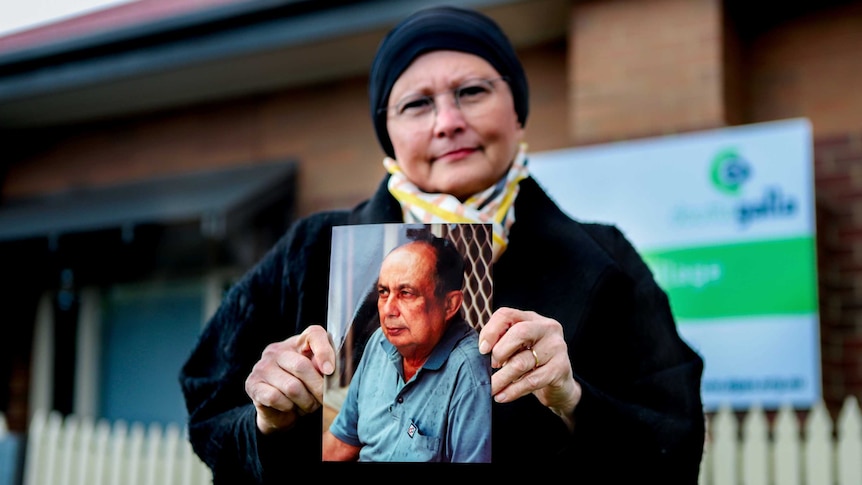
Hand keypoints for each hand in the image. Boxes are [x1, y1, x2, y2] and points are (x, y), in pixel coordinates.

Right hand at [245, 325, 335, 433]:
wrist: (280, 413)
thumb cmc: (304, 390)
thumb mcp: (318, 377)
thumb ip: (325, 368)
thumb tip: (328, 370)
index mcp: (297, 343)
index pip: (313, 333)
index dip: (324, 351)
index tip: (330, 371)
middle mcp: (277, 351)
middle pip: (302, 366)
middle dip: (317, 389)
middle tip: (322, 400)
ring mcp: (262, 366)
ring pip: (291, 387)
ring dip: (304, 402)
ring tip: (306, 404)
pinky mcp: (252, 384)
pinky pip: (276, 398)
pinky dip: (287, 407)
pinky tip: (289, 406)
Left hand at [478, 307, 580, 428]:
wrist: (560, 386)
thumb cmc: (532, 363)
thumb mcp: (517, 348)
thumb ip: (502, 342)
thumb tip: (483, 349)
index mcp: (532, 319)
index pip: (506, 314)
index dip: (490, 331)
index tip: (482, 349)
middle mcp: (548, 328)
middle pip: (519, 332)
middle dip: (500, 351)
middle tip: (492, 366)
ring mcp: (557, 348)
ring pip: (522, 362)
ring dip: (501, 378)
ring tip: (491, 388)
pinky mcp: (561, 369)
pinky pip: (531, 381)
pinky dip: (513, 391)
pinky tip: (501, 396)